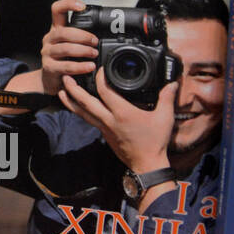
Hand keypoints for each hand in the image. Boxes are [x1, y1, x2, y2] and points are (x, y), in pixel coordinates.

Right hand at [38, 0, 97, 95]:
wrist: (52, 79)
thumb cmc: (67, 59)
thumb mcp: (73, 44)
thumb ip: (83, 37)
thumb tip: (107, 32)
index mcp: (56, 29)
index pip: (57, 10)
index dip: (68, 4)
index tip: (82, 7)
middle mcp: (50, 39)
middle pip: (63, 32)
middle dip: (83, 36)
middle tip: (96, 42)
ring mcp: (47, 53)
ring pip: (65, 48)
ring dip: (83, 51)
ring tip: (94, 54)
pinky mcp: (49, 67)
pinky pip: (65, 66)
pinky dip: (80, 67)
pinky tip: (89, 67)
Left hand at [59, 71, 175, 174]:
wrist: (147, 164)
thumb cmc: (155, 142)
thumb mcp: (164, 118)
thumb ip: (166, 98)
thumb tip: (172, 84)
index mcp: (122, 113)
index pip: (105, 91)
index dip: (100, 78)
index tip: (99, 68)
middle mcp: (109, 120)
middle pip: (85, 102)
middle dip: (73, 89)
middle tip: (66, 77)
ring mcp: (104, 127)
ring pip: (82, 112)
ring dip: (70, 101)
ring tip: (61, 90)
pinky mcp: (103, 133)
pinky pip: (88, 120)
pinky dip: (79, 111)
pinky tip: (76, 106)